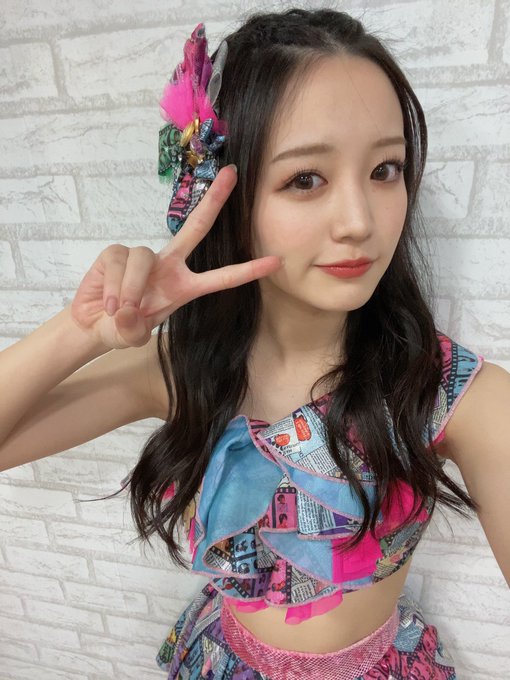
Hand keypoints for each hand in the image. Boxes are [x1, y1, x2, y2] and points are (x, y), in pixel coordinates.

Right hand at [70, 165, 281, 349]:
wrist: (92, 324)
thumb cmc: (121, 328)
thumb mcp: (130, 336)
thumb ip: (132, 331)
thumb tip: (127, 312)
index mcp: (183, 287)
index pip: (221, 277)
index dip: (247, 270)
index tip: (275, 261)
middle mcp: (168, 266)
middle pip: (195, 228)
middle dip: (214, 200)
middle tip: (232, 174)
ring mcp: (143, 256)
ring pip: (143, 259)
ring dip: (130, 289)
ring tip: (118, 310)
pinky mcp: (116, 252)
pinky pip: (119, 261)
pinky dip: (113, 286)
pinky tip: (107, 301)